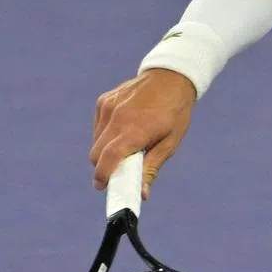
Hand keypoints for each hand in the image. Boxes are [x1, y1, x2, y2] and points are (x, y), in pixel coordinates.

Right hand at [90, 69, 196, 199]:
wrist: (172, 77)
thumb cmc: (175, 112)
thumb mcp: (170, 142)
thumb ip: (152, 167)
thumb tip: (142, 194)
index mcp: (135, 130)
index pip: (108, 158)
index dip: (102, 176)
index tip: (103, 187)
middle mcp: (117, 118)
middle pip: (96, 153)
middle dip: (104, 166)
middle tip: (119, 169)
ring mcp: (108, 107)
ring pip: (96, 140)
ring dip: (106, 149)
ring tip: (128, 145)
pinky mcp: (104, 100)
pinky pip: (98, 126)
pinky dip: (106, 133)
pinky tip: (125, 127)